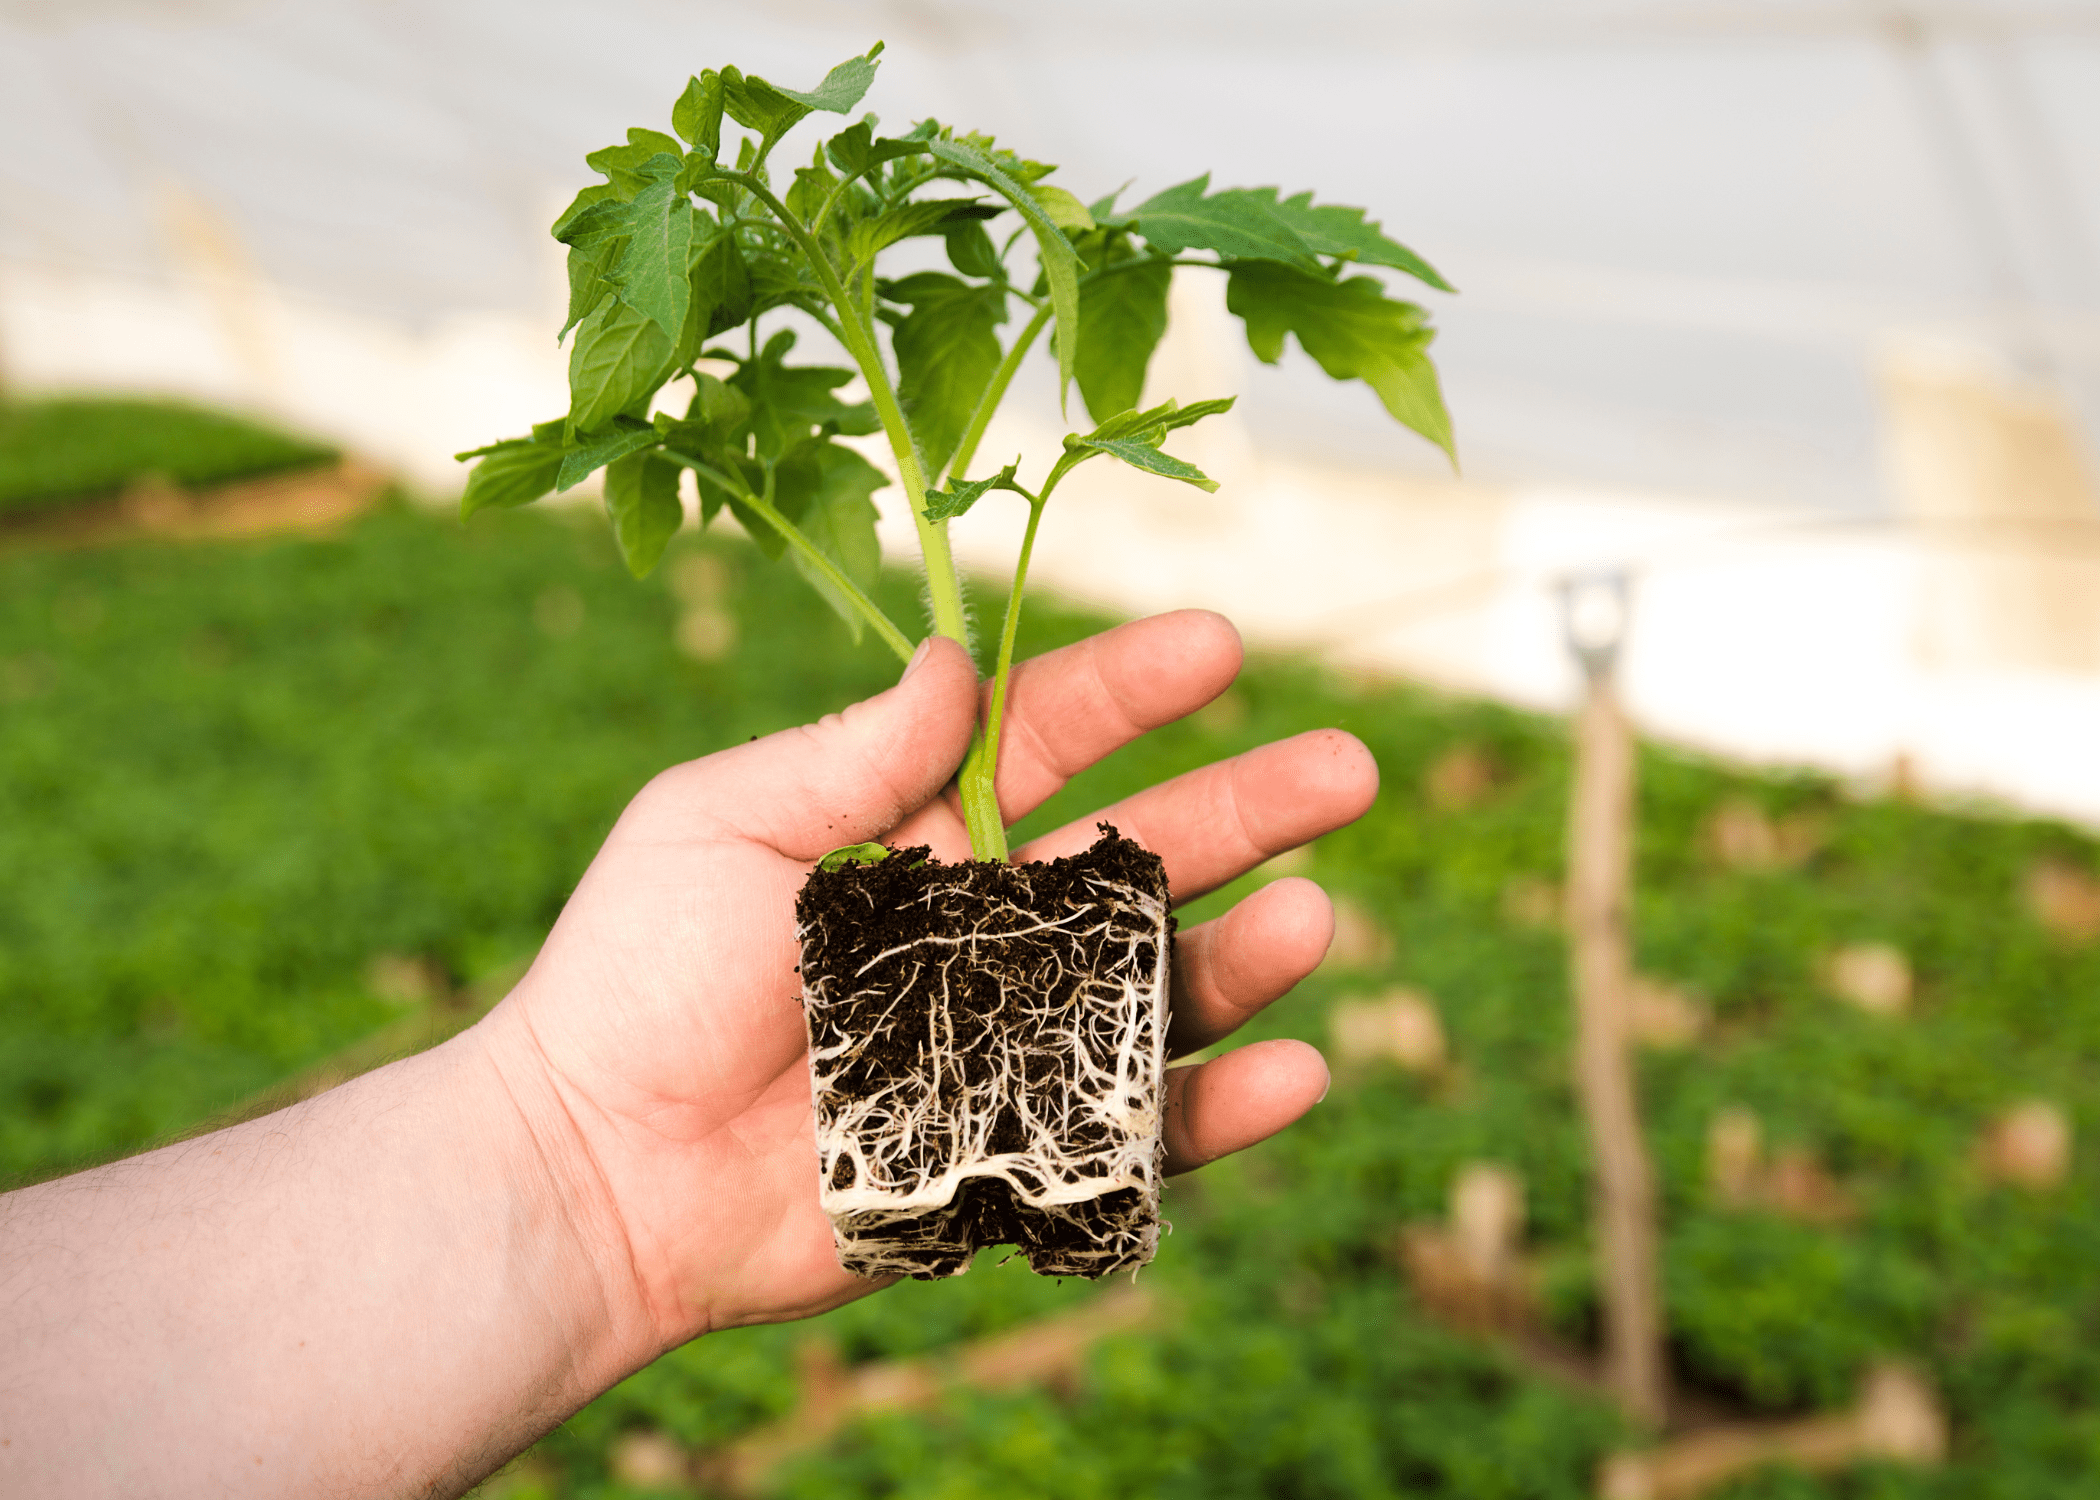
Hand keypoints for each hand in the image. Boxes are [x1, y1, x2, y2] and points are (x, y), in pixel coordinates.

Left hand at [483, 610, 1378, 1352]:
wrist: (594, 1174)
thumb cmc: (633, 981)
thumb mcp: (721, 825)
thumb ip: (850, 751)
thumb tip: (957, 659)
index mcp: (915, 830)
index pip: (1047, 736)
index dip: (1135, 688)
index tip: (1221, 643)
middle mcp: (981, 926)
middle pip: (1141, 854)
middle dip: (1248, 808)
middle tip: (1350, 769)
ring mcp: (1008, 1039)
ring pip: (1158, 987)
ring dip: (1246, 956)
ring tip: (1315, 922)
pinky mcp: (1015, 1151)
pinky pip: (1138, 1127)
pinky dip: (1220, 1109)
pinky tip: (1291, 1071)